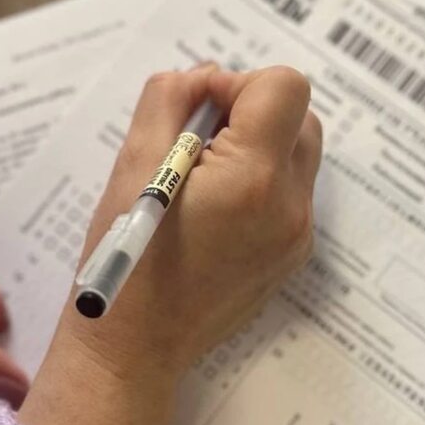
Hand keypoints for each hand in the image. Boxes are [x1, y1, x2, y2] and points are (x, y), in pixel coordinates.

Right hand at [19, 64, 320, 424]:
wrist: (136, 347)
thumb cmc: (124, 258)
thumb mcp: (132, 164)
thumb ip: (170, 100)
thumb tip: (208, 77)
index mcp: (253, 178)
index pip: (284, 86)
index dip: (238, 85)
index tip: (198, 114)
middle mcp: (290, 205)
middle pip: (300, 116)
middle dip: (252, 112)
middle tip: (198, 143)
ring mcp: (298, 235)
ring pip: (299, 154)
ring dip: (260, 145)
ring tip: (205, 176)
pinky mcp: (293, 256)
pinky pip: (292, 193)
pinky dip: (262, 182)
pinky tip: (217, 211)